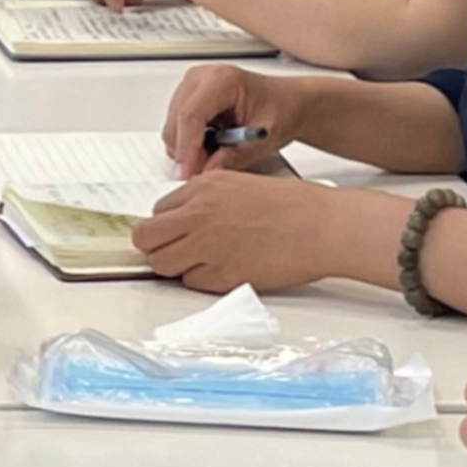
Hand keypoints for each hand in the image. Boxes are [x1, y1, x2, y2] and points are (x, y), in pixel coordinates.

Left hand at [129, 169, 345, 289]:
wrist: (320, 226)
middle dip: (155, 245)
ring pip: (161, 264)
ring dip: (173, 265)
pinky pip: (191, 283)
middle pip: (146, 237)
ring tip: (196, 262)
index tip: (172, 231)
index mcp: (204, 188)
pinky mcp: (221, 276)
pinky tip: (222, 269)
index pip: (157, 209)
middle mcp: (198, 215)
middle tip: (171, 250)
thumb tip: (185, 215)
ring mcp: (207, 247)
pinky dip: (200, 280)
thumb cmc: (292, 205)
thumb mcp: (240, 183)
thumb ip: (206, 197)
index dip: (164, 223)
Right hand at [157, 63, 296, 175]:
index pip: (191, 115)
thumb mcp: (266, 138)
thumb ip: (236, 156)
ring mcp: (191, 85)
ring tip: (219, 152)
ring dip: (188, 148)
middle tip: (207, 171)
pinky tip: (212, 144)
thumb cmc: (282, 109)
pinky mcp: (187, 96)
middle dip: (187, 152)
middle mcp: (202, 77)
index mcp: (223, 80)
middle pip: (176, 121)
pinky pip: (176, 126)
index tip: (189, 173)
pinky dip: (189, 142)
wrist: (287, 101)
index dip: (187, 147)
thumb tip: (208, 171)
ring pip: (173, 126)